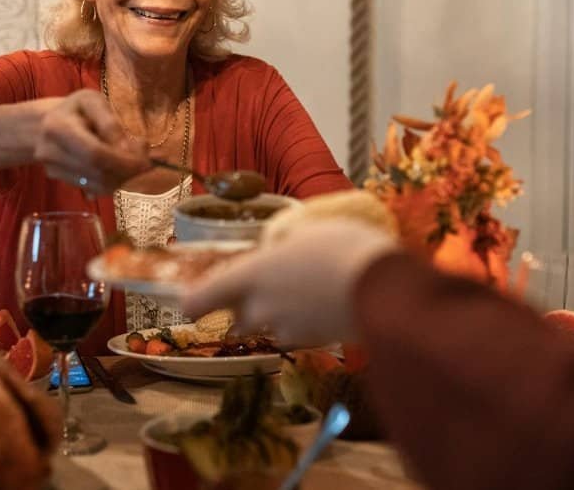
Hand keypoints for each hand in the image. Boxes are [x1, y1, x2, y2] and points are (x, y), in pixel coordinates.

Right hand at [31, 90, 149, 192]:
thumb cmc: (74, 109)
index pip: (95, 154)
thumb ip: (109, 122)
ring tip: (131, 162)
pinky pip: (93, 189)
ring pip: (97, 186)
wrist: (43, 124)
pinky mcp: (60, 180)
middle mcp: (51, 152)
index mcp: (59, 127)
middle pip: (98, 174)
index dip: (123, 161)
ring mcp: (53, 170)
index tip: (145, 161)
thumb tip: (127, 149)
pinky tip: (116, 167)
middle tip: (144, 162)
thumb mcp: (92, 101)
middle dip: (127, 171)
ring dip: (121, 178)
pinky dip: (111, 182)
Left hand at [182, 219, 397, 346]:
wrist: (384, 287)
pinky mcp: (312, 343)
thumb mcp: (305, 230)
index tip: (189, 302)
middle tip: (270, 287)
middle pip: (237, 317)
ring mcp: (286, 329)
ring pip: (269, 326)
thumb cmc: (343, 246)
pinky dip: (305, 322)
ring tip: (309, 291)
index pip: (201, 298)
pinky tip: (327, 303)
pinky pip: (297, 333)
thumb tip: (275, 248)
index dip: (193, 301)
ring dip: (278, 315)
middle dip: (245, 308)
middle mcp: (260, 308)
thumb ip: (280, 245)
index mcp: (251, 274)